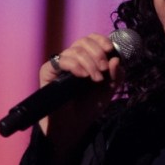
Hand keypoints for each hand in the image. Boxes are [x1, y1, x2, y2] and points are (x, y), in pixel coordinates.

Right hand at [38, 33, 123, 158]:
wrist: (74, 125)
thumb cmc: (89, 106)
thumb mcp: (109, 90)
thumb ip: (116, 75)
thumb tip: (116, 59)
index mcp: (86, 58)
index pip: (91, 39)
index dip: (101, 40)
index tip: (110, 49)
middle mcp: (72, 58)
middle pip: (83, 42)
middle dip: (97, 53)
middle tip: (103, 69)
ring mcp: (60, 64)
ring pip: (74, 51)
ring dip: (89, 63)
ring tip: (95, 79)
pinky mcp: (48, 71)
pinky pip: (61, 60)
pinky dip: (74, 65)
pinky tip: (82, 75)